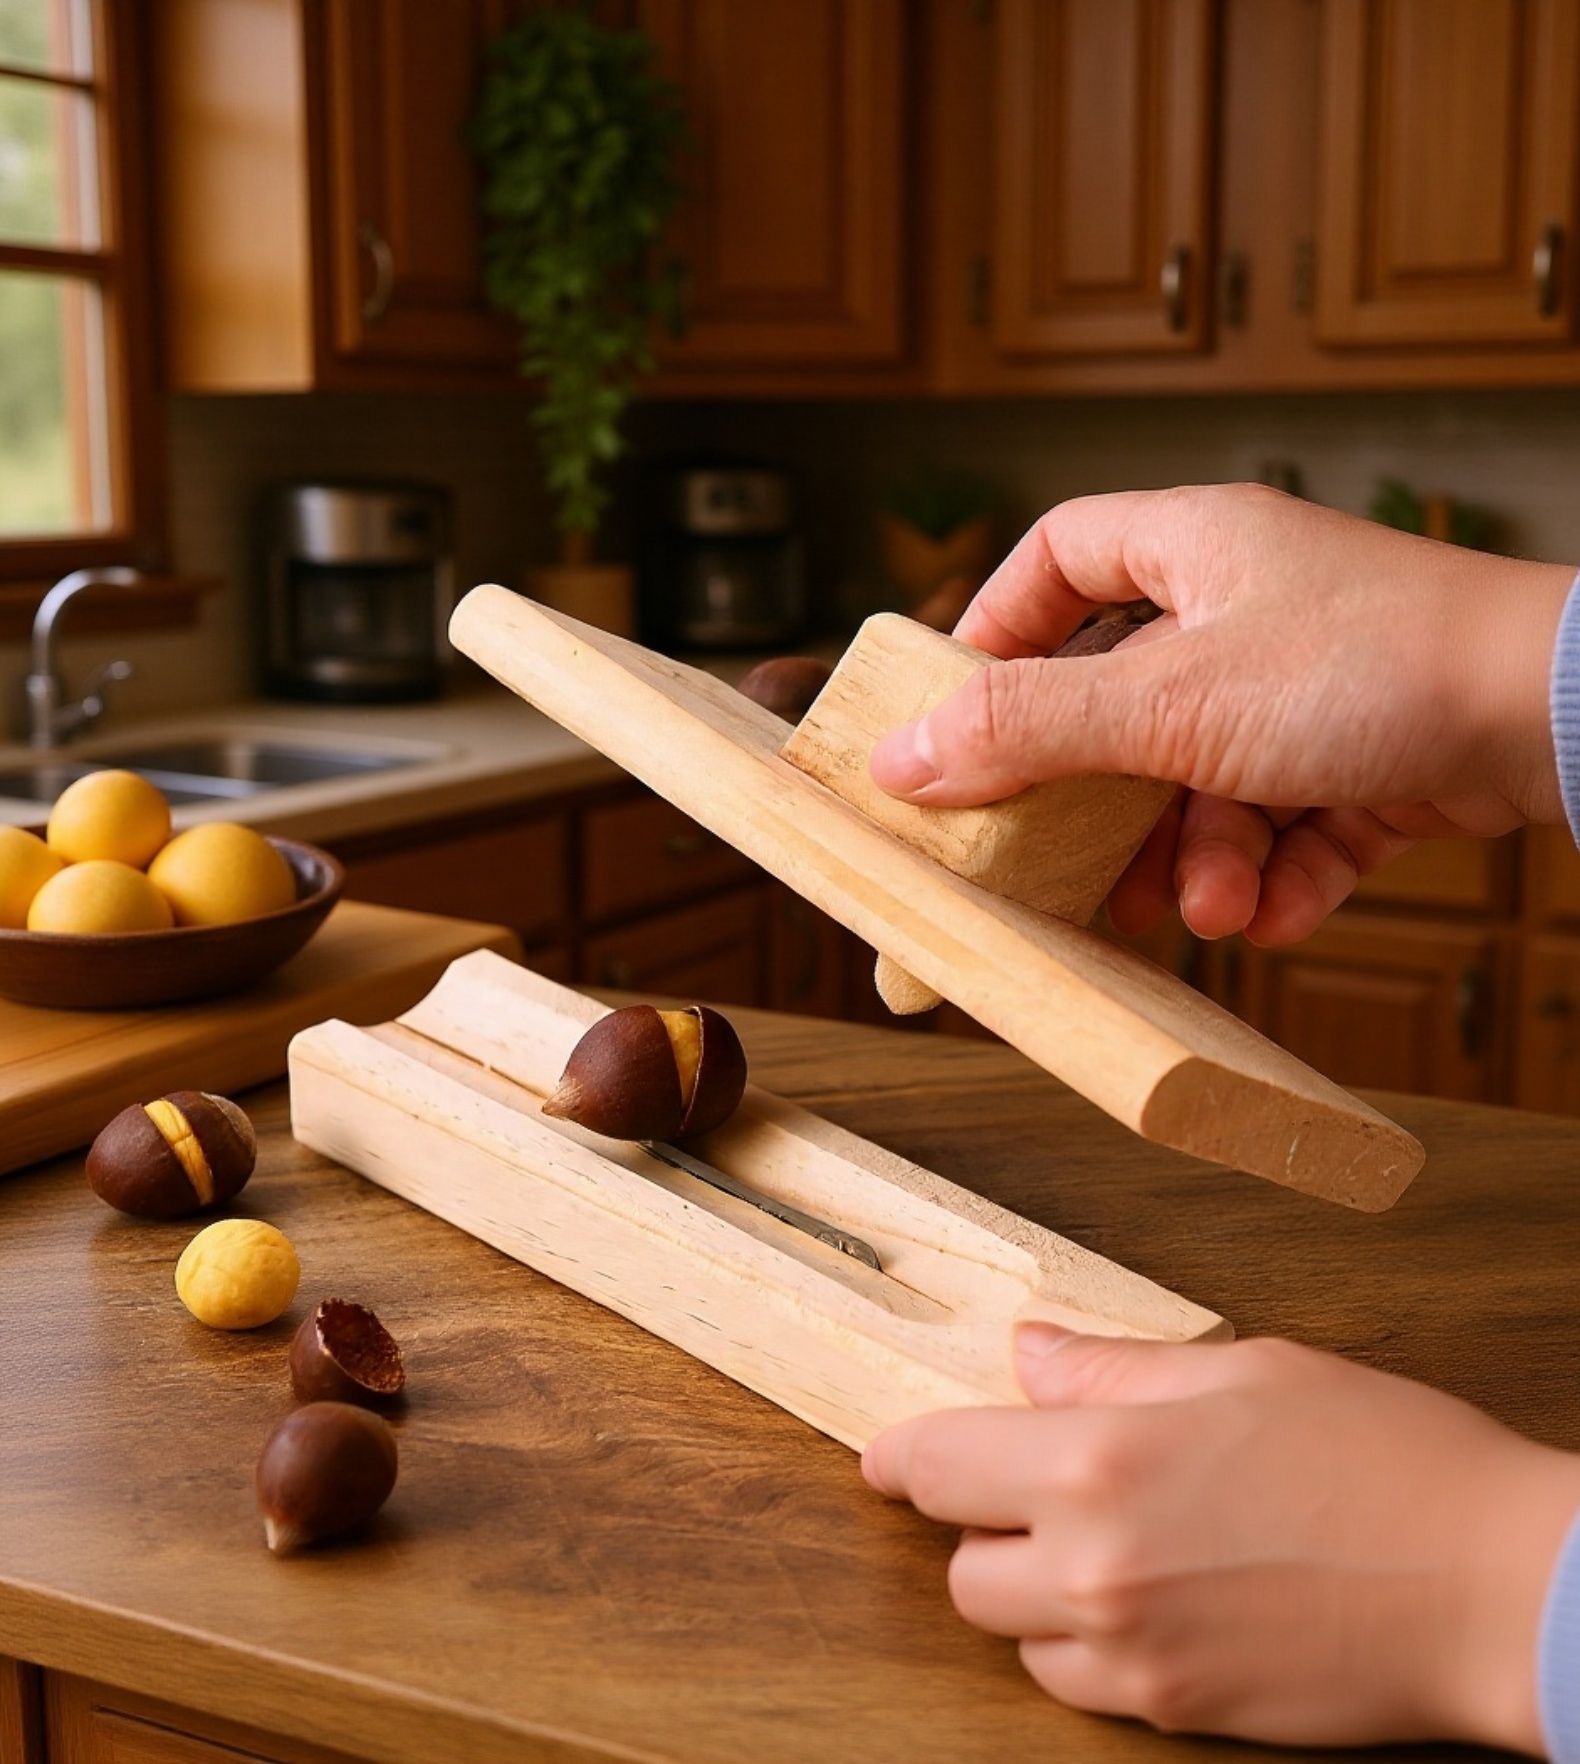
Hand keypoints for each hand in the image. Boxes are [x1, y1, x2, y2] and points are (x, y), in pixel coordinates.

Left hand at [862, 1325, 1579, 1751]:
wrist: (1494, 1586)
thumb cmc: (1381, 1455)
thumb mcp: (1241, 1371)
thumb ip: (1112, 1368)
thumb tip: (1028, 1355)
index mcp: (1100, 1458)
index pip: (939, 1466)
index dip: (899, 1459)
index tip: (886, 1458)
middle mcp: (1096, 1564)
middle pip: (960, 1568)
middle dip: (978, 1525)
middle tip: (1033, 1489)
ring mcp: (1135, 1652)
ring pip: (1012, 1635)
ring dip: (1029, 1592)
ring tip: (1101, 1545)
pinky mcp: (1178, 1712)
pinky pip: (1078, 1687)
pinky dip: (1082, 1648)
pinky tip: (1144, 1601)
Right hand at [868, 486, 1574, 943]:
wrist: (1558, 717)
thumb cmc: (1371, 667)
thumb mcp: (1167, 702)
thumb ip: (1027, 729)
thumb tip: (899, 758)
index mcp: (1195, 549)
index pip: (1060, 558)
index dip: (998, 630)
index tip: (961, 715)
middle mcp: (1250, 608)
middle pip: (1125, 701)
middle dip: (1104, 800)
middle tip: (1075, 865)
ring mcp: (1312, 685)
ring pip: (1204, 780)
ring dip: (1194, 856)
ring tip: (1205, 906)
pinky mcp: (1367, 757)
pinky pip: (1285, 823)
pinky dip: (1271, 872)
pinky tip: (1272, 909)